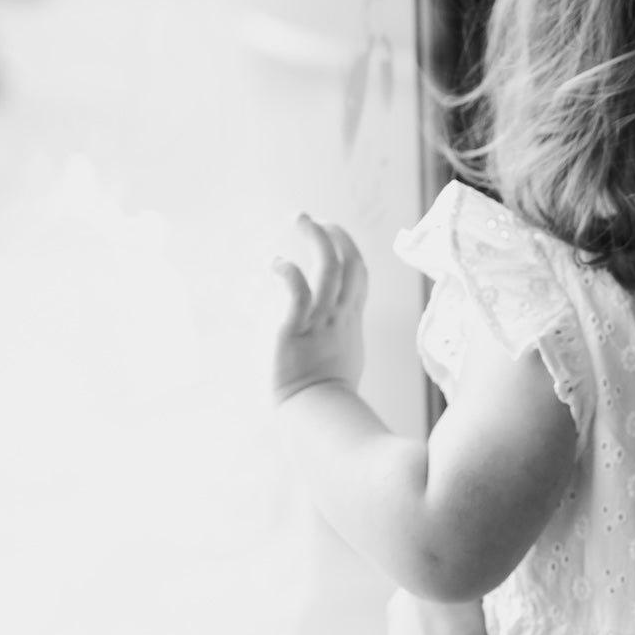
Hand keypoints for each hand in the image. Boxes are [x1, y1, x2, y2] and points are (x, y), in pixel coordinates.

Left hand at [271, 214, 367, 399]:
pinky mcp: (295, 330)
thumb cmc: (325, 392)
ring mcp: (319, 322)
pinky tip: (276, 263)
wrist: (314, 415)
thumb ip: (335, 329)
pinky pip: (297, 295)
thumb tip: (322, 316)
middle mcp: (339, 315)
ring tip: (301, 219)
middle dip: (336, 235)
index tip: (333, 231)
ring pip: (328, 270)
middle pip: (350, 264)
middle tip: (315, 219)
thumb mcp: (340, 352)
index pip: (359, 274)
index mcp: (350, 319)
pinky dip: (288, 273)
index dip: (349, 248)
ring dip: (317, 239)